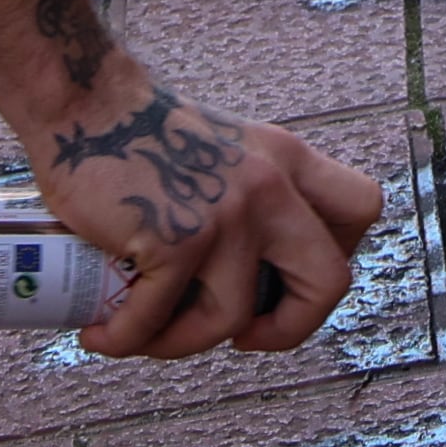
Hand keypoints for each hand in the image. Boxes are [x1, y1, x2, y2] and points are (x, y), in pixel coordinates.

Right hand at [33, 65, 389, 358]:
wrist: (86, 103)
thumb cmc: (142, 133)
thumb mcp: (227, 152)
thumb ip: (251, 194)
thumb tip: (246, 275)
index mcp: (287, 161)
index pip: (359, 209)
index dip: (336, 255)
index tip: (289, 278)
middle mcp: (270, 187)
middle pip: (328, 280)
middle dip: (290, 328)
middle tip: (246, 337)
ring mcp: (227, 215)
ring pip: (232, 318)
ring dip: (183, 343)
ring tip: (146, 336)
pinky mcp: (176, 239)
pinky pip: (156, 318)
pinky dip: (125, 339)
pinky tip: (103, 335)